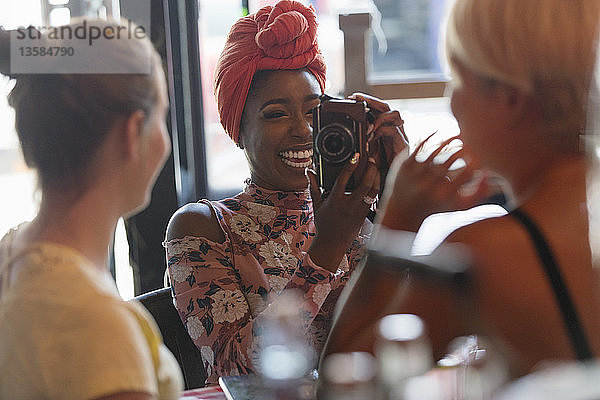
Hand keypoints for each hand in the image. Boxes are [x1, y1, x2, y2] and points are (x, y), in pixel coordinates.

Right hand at [306, 153, 379, 271]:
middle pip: (364, 184)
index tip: (355, 156)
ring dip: (376, 177)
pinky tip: (375, 179)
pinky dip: (376, 187)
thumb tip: (309, 171)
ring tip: (374, 167)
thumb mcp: (316, 204)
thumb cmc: (324, 223)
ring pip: (373, 191)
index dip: (350, 166)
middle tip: (370, 159)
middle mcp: (348, 205)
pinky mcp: (365, 214)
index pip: (343, 180)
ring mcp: (359, 210)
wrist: (333, 243)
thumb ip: (313, 186)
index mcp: (335, 201)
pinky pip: (374, 198)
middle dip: (370, 169)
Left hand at [349, 92, 408, 186]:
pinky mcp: (403, 144)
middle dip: (371, 100)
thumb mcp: (365, 153)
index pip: (376, 110)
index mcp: (383, 129)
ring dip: (378, 117)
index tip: (351, 98)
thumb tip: (344, 137)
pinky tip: (372, 137)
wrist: (391, 184)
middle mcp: (392, 129)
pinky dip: (381, 131)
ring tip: (367, 126)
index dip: (365, 102)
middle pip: (385, 106)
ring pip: (394, 113)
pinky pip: (394, 129)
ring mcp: (400, 135)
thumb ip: (359, 143)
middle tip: (356, 98)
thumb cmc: (379, 170)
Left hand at [377, 133, 489, 231]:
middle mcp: (428, 187)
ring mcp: (414, 175)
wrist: (403, 211)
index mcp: (444, 196)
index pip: (467, 172)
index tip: (479, 153)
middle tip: (469, 140)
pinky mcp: (404, 166)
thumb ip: (480, 192)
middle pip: (451, 159)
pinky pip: (419, 146)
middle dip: (463, 147)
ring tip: (456, 136)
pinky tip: (438, 133)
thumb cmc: (438, 206)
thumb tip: (489, 172)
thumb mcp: (460, 205)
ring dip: (448, 140)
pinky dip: (430, 137)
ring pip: (436, 150)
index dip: (476, 159)